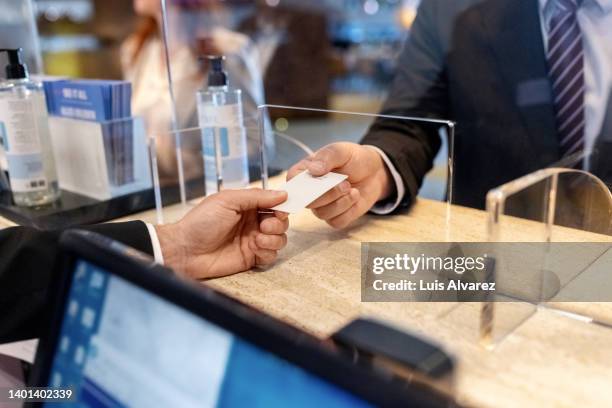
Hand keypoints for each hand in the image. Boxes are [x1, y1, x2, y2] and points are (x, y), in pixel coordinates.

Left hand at [155, 189, 288, 278]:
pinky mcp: (252, 258)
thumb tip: (282, 194)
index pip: (273, 203)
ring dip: (275, 238)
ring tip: (259, 238)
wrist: (186, 250)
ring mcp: (253, 241)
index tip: (282, 209)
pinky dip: (269, 251)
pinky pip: (271, 255)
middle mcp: (252, 223)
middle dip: (278, 223)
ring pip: (279, 239)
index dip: (282, 205)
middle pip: (280, 221)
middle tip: (265, 225)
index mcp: (247, 206)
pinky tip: (256, 248)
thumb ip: (256, 197)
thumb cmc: (201, 222)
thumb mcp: (228, 201)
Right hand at [287, 142, 393, 228]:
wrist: (374, 171)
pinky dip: (349, 211)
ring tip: (352, 189)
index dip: (298, 187)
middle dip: (328, 194)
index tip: (314, 186)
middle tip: (345, 183)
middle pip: (308, 201)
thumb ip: (327, 157)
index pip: (292, 182)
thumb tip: (314, 170)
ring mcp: (321, 206)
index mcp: (305, 172)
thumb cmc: (354, 158)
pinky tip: (355, 197)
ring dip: (341, 202)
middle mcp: (310, 192)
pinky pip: (337, 221)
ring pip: (323, 214)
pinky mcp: (335, 217)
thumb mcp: (341, 151)